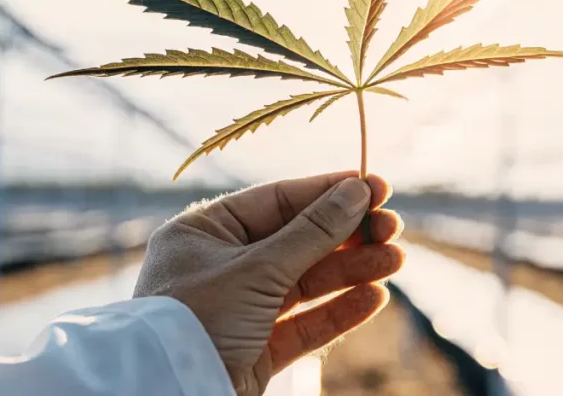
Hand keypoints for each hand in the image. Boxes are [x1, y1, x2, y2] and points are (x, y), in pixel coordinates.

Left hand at [133, 171, 403, 395]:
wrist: (166, 394)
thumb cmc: (196, 318)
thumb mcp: (257, 268)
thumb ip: (312, 232)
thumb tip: (356, 191)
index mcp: (203, 232)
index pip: (277, 201)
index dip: (327, 193)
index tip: (374, 186)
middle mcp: (220, 266)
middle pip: (297, 241)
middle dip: (347, 235)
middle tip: (393, 228)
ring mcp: (239, 309)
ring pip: (306, 282)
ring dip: (352, 271)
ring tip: (396, 260)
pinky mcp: (254, 349)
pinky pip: (303, 323)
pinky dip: (339, 310)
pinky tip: (374, 297)